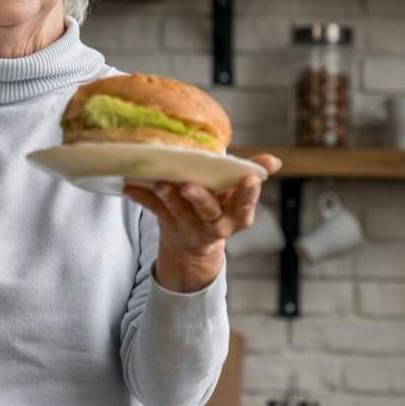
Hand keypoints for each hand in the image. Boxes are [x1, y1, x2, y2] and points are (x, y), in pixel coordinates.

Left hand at [123, 153, 281, 291]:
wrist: (195, 245)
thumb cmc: (220, 207)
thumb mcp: (238, 196)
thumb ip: (252, 175)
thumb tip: (273, 161)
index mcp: (237, 216)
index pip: (245, 204)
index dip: (248, 193)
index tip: (249, 177)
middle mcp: (215, 225)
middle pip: (208, 212)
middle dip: (199, 199)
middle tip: (189, 185)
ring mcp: (190, 226)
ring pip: (179, 212)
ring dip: (168, 197)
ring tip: (159, 183)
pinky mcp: (169, 224)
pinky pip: (155, 211)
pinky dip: (143, 198)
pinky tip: (131, 186)